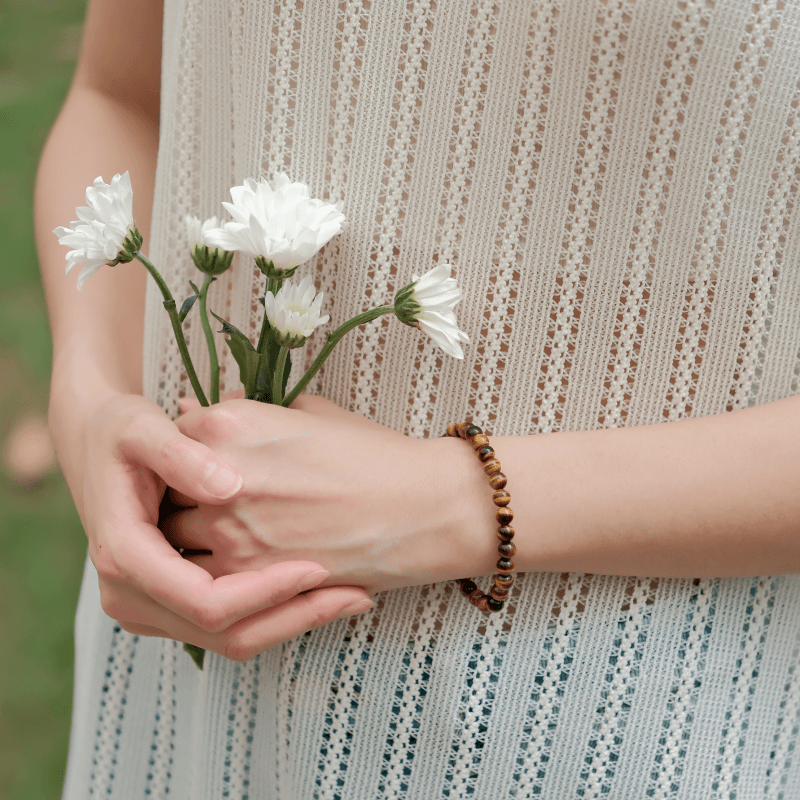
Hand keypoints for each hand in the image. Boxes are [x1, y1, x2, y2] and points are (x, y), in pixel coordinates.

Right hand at [53, 391, 371, 660]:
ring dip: (293, 622)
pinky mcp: (168, 605)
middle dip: (295, 616)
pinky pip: (229, 627)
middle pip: (226, 634)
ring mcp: (148, 608)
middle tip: (356, 594)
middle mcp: (130, 596)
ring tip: (352, 596)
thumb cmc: (119, 431)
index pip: (206, 601)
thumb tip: (227, 486)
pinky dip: (276, 613)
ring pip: (233, 640)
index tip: (318, 567)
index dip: (267, 590)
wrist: (91, 443)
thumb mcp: (143, 430)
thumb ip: (181, 456)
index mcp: (126, 557)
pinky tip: (320, 589)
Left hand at [161, 395, 496, 593]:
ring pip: (173, 542)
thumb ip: (254, 411)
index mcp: (229, 425)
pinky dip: (212, 576)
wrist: (422, 507)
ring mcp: (228, 531)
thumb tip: (220, 407)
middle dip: (179, 497)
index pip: (171, 439)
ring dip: (189, 541)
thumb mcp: (313, 412)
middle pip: (163, 492)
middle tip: (206, 503)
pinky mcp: (248, 579)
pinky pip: (202, 582)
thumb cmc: (373, 454)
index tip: (203, 466)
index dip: (186, 455)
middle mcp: (217, 476)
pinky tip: (242, 566)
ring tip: (225, 537)